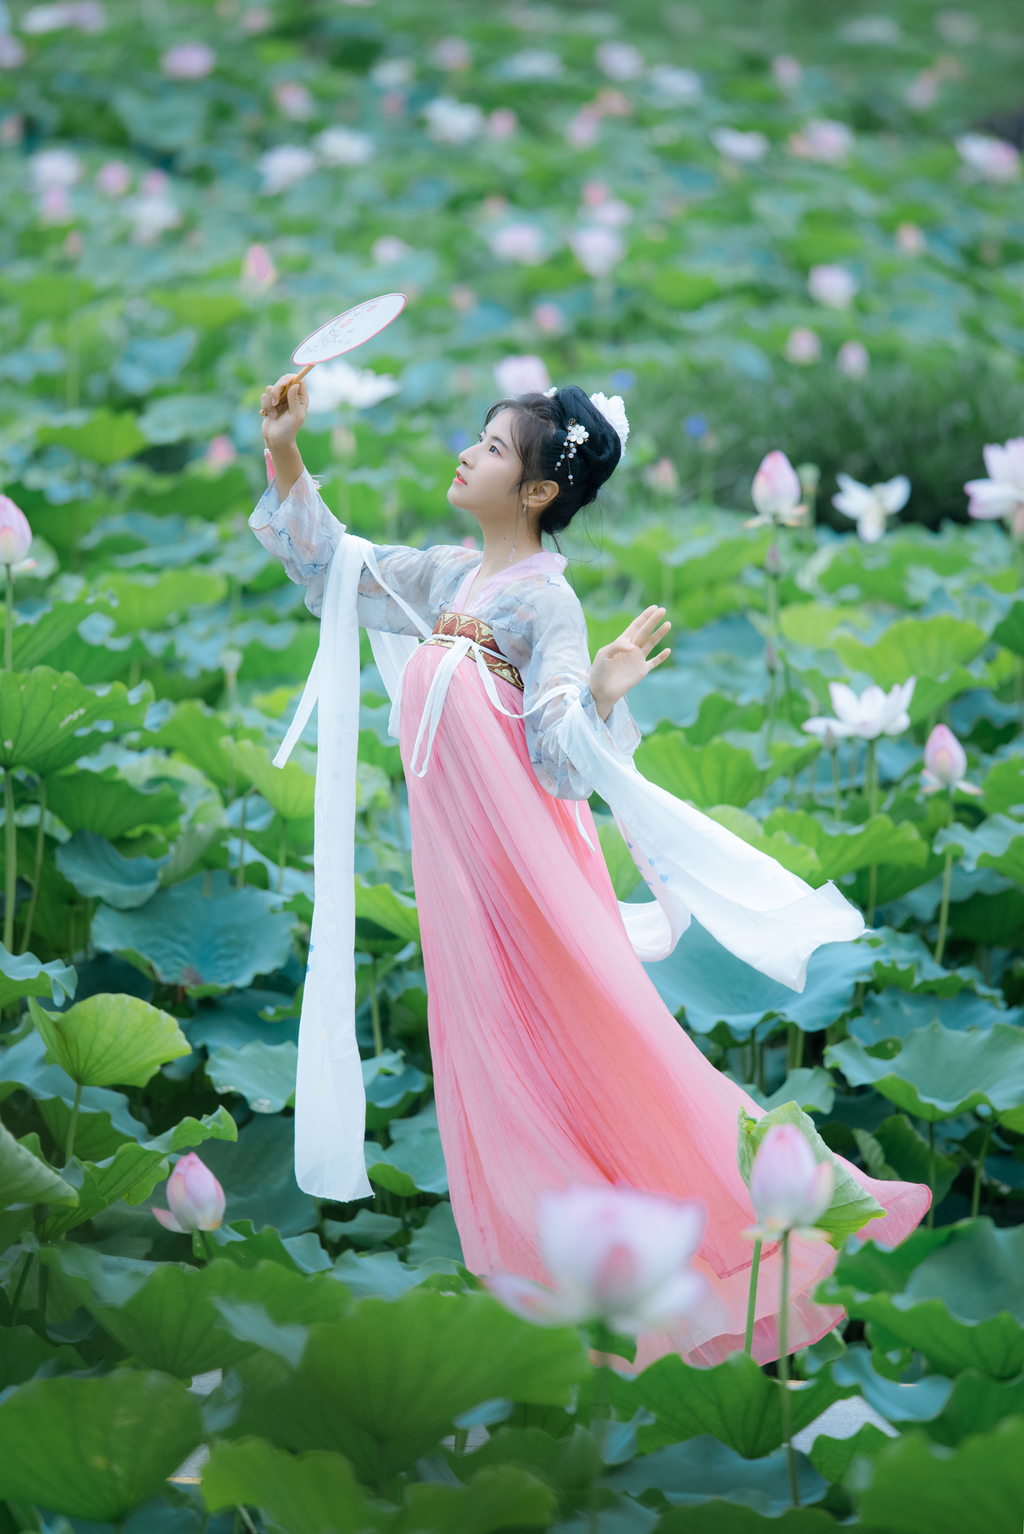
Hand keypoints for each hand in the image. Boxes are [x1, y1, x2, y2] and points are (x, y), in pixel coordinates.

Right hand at [260, 372, 308, 449]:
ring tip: (274, 414)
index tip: (283, 384)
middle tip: (276, 403)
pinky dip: (265, 406)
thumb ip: (295, 400)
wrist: (277, 439)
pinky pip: (264, 395)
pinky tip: (270, 415)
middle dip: (276, 391)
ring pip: (270, 388)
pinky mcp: (270, 401)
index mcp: (301, 398)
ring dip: (270, 402)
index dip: (290, 378)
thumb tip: (295, 384)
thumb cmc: (289, 430)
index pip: (298, 379)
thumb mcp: (296, 416)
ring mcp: (280, 398)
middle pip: (283, 380)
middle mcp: (291, 395)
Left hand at [589, 605, 670, 719]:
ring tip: (668, 624)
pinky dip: (661, 657)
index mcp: (622, 642)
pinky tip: (668, 651)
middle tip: (663, 610)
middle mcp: (632, 649)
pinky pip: (654, 662)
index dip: (644, 616)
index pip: (635, 626)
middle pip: (645, 632)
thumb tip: (632, 646)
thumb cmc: (599, 671)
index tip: (653, 608)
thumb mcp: (604, 654)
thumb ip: (617, 647)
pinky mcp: (641, 671)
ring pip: (651, 643)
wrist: (601, 690)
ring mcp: (637, 659)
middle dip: (653, 621)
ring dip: (659, 634)